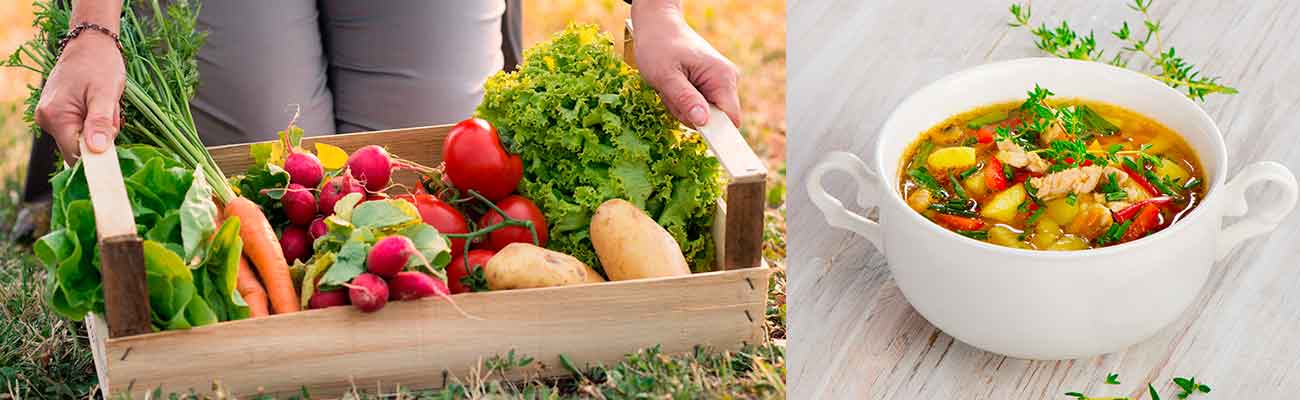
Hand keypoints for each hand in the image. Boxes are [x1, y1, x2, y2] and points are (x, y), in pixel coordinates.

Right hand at [35, 31, 124, 162]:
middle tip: (109, 109)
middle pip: (80, 147)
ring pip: (82, 137)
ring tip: (104, 102)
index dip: (98, 154)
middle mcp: (47, 119)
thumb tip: (97, 150)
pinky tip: (98, 103)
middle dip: (101, 135)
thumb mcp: (105, 93)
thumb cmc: (100, 64)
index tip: (113, 138)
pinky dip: (94, 120)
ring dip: (100, 126)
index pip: (76, 155)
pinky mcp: (58, 113)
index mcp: (55, 117)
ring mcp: (51, 116)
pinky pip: (80, 127)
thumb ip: (100, 123)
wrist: (91, 43)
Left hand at [632, 1, 740, 128]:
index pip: (731, 119)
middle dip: (689, 114)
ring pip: (705, 114)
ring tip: (671, 87)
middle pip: (714, 119)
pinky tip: (675, 86)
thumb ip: (685, 99)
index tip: (698, 134)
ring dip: (683, 108)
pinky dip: (683, 102)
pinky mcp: (711, 84)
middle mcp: (727, 80)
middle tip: (670, 95)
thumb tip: (703, 122)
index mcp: (722, 77)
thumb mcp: (665, 76)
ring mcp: (720, 82)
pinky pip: (699, 105)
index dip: (717, 133)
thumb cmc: (659, 46)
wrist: (658, 25)